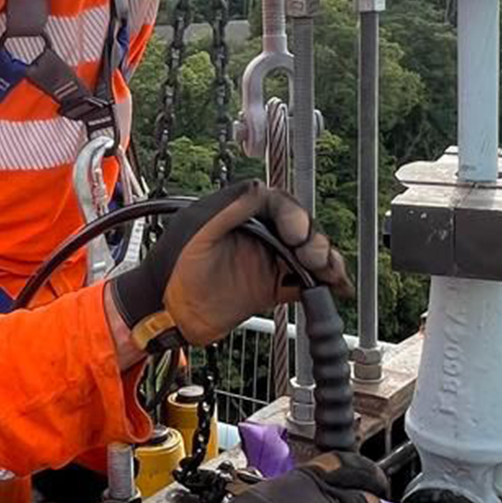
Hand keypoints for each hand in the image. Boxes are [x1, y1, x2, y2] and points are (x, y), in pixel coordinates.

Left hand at [108, 181, 344, 352]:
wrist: (163, 314)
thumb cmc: (170, 270)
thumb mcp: (196, 232)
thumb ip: (227, 210)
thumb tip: (260, 188)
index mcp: (237, 213)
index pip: (276, 202)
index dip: (292, 214)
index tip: (295, 233)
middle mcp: (256, 234)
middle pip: (299, 227)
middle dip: (313, 239)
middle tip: (312, 257)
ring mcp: (265, 261)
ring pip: (306, 254)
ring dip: (324, 260)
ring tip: (330, 273)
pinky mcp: (270, 288)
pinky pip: (304, 282)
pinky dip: (323, 285)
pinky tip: (338, 289)